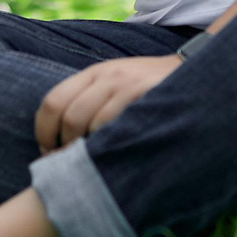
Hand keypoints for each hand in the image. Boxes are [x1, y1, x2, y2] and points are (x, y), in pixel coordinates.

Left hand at [34, 55, 179, 151]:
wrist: (193, 71)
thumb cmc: (149, 89)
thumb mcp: (117, 86)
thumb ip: (91, 102)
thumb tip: (58, 141)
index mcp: (92, 74)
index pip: (51, 101)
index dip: (43, 132)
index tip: (48, 152)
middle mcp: (105, 76)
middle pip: (66, 116)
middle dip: (61, 146)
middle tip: (67, 164)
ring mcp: (124, 84)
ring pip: (84, 121)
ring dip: (82, 148)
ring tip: (89, 163)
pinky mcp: (141, 94)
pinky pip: (110, 123)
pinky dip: (105, 143)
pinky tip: (112, 153)